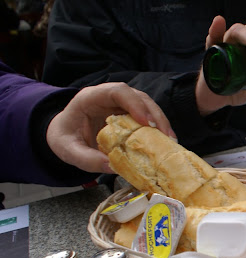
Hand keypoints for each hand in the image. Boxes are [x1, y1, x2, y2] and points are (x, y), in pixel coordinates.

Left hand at [47, 82, 174, 173]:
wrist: (65, 134)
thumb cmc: (64, 138)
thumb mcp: (67, 151)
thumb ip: (86, 158)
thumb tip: (113, 166)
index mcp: (91, 98)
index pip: (117, 91)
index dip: (134, 103)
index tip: (146, 122)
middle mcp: (109, 97)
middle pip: (138, 97)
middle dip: (155, 114)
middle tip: (165, 135)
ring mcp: (122, 104)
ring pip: (147, 105)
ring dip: (161, 122)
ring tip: (170, 141)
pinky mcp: (130, 114)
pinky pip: (148, 117)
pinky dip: (158, 129)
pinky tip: (166, 142)